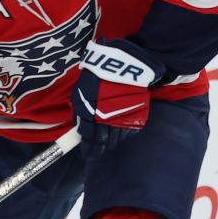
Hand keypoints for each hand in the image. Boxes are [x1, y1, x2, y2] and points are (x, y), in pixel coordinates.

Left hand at [73, 40, 163, 160]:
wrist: (124, 64)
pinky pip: (129, 131)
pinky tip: (121, 124)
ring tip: (110, 134)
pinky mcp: (137, 117)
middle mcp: (105, 120)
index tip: (88, 154)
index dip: (89, 150)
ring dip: (113, 139)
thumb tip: (80, 129)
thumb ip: (79, 112)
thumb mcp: (81, 92)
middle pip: (104, 143)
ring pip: (117, 139)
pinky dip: (124, 131)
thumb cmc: (98, 76)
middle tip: (99, 147)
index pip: (89, 140)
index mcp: (89, 114)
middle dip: (100, 147)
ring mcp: (123, 120)